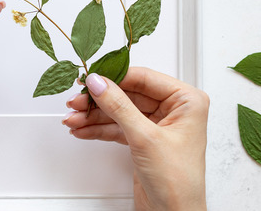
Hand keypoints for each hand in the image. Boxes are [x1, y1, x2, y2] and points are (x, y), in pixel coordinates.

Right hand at [63, 67, 208, 210]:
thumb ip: (119, 107)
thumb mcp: (145, 138)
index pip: (145, 78)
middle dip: (100, 100)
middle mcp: (174, 110)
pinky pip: (118, 127)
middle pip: (129, 94)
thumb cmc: (178, 182)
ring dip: (95, 116)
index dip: (115, 77)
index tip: (91, 78)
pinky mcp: (144, 140)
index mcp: (187, 101)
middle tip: (77, 100)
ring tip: (73, 118)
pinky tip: (83, 129)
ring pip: (120, 111)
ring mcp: (158, 125)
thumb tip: (100, 83)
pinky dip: (99, 129)